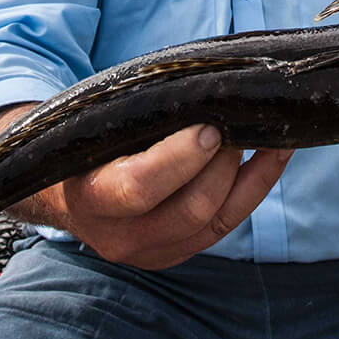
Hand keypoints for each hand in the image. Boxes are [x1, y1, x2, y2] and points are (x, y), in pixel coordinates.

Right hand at [0, 107, 291, 269]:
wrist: (63, 188)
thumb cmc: (87, 140)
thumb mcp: (98, 124)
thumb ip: (139, 113)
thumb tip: (200, 86)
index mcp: (89, 197)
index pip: (140, 187)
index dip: (180, 158)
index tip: (209, 127)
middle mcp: (118, 235)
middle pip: (190, 209)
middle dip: (222, 164)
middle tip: (236, 125)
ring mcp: (150, 251)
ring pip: (215, 220)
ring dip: (247, 174)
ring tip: (265, 133)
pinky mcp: (176, 253)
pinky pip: (225, 225)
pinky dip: (255, 187)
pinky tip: (274, 153)